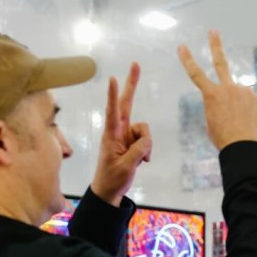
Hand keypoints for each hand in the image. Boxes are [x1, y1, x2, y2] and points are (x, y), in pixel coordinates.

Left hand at [92, 62, 151, 206]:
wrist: (109, 191)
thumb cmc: (112, 178)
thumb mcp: (126, 166)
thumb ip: (138, 151)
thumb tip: (147, 140)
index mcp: (111, 134)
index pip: (112, 111)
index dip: (113, 95)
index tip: (112, 78)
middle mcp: (119, 130)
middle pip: (126, 103)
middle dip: (131, 84)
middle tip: (135, 64)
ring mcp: (127, 135)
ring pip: (144, 130)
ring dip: (146, 145)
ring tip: (141, 160)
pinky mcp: (134, 142)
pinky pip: (147, 140)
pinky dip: (147, 150)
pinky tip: (142, 161)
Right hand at [178, 30, 256, 150]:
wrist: (244, 147)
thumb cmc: (224, 139)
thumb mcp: (212, 122)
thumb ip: (217, 106)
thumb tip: (228, 102)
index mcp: (211, 96)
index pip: (196, 74)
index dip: (188, 60)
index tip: (182, 46)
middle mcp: (228, 88)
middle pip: (220, 63)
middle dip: (215, 46)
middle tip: (213, 32)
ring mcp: (245, 92)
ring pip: (241, 96)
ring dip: (241, 106)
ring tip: (242, 123)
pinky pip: (254, 103)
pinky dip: (252, 112)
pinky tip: (251, 123)